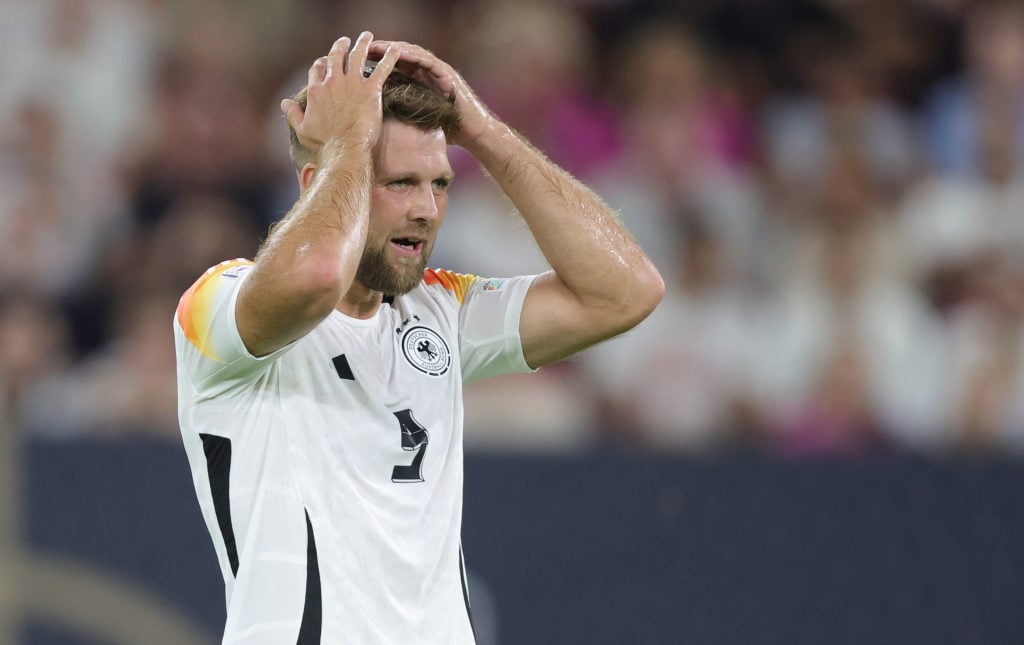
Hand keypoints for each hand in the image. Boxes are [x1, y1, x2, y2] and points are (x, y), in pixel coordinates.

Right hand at [281, 32, 399, 153]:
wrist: (345, 148)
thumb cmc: (324, 143)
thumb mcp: (302, 129)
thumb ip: (292, 114)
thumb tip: (283, 103)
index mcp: (316, 90)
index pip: (317, 69)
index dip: (321, 63)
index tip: (325, 60)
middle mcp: (333, 82)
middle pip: (336, 56)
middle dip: (340, 46)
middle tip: (345, 40)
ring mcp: (352, 84)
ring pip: (357, 55)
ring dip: (362, 43)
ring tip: (366, 36)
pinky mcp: (370, 90)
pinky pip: (382, 69)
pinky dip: (388, 58)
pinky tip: (394, 50)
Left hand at [367, 40, 496, 147]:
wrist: (472, 134)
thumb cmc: (448, 130)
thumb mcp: (419, 120)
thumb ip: (405, 114)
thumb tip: (381, 124)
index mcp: (421, 82)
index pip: (398, 66)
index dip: (381, 61)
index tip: (362, 61)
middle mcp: (429, 74)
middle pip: (403, 56)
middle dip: (385, 52)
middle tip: (366, 49)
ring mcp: (439, 72)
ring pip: (414, 54)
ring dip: (396, 49)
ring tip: (379, 47)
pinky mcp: (448, 75)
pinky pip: (429, 61)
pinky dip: (414, 56)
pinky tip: (399, 53)